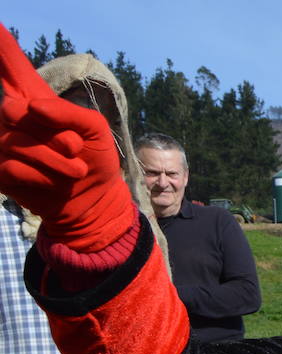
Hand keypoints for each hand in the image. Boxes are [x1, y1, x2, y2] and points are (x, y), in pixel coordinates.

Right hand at [0, 27, 130, 250]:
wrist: (93, 200)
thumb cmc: (95, 159)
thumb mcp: (94, 129)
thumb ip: (68, 112)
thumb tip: (33, 107)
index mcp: (34, 99)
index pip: (11, 66)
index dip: (3, 48)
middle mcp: (12, 117)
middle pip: (13, 109)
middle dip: (51, 132)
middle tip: (74, 148)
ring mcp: (3, 142)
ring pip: (18, 143)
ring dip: (56, 161)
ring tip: (74, 170)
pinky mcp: (0, 170)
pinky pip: (15, 167)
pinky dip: (44, 177)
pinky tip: (55, 182)